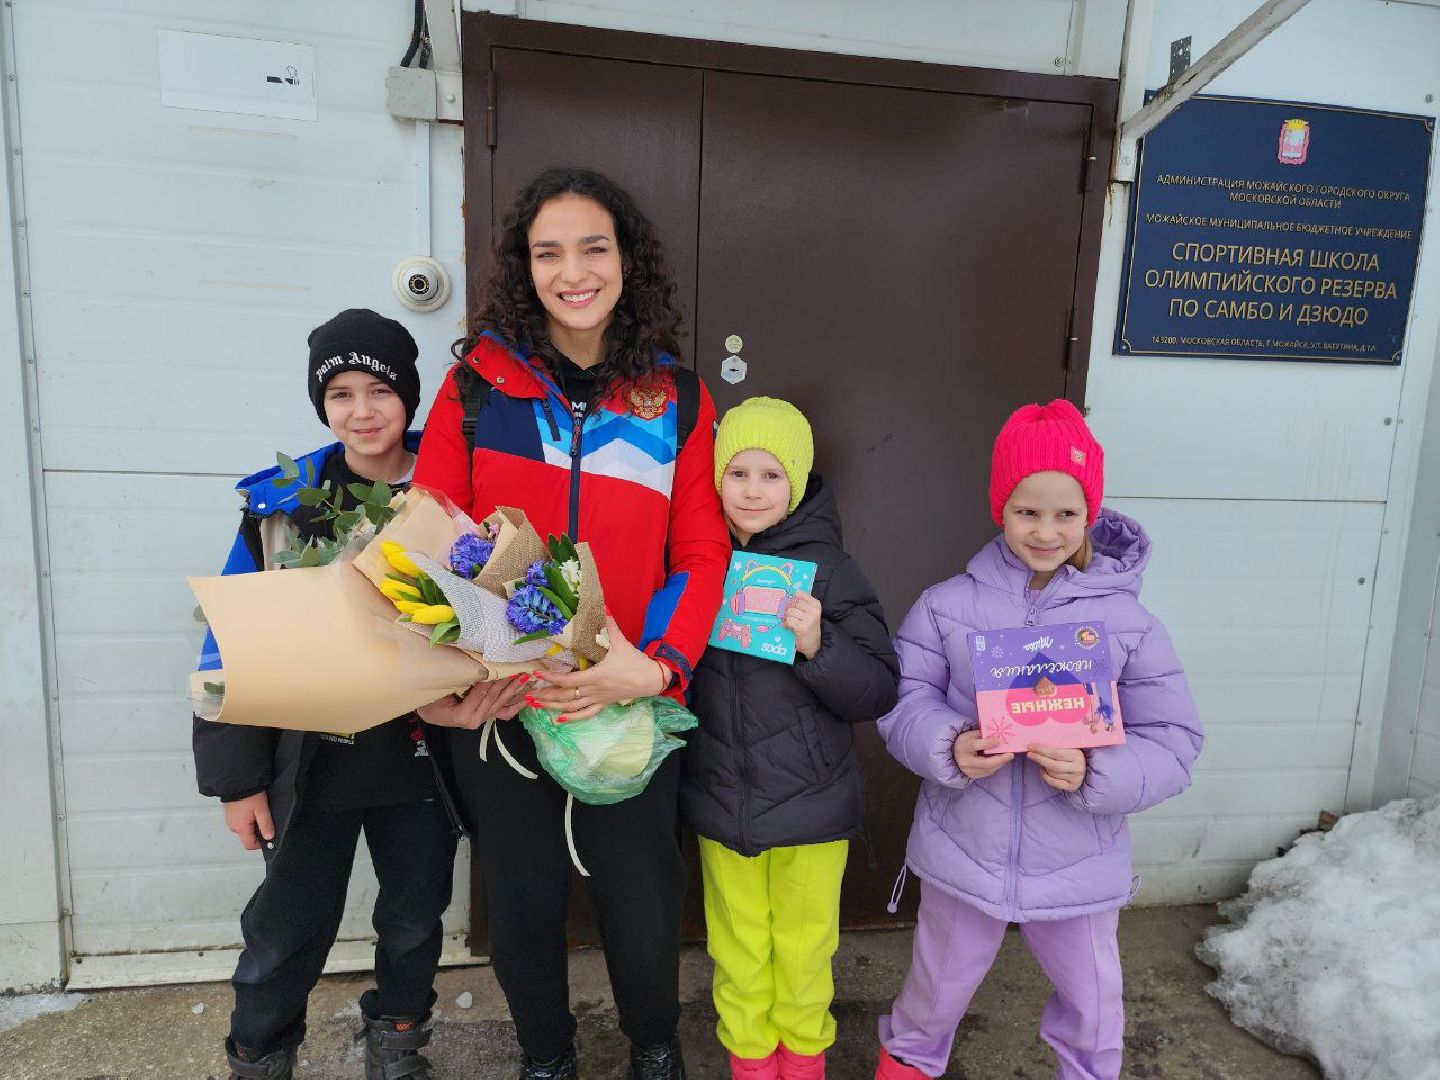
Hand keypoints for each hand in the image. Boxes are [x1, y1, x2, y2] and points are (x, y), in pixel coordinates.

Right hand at [224, 792, 273, 850]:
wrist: (237, 780)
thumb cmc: (249, 794)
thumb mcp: (261, 809)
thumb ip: (265, 824)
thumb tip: (269, 837)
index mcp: (240, 828)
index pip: (249, 845)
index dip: (260, 843)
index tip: (268, 835)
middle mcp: (233, 826)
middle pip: (247, 836)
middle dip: (258, 831)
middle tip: (265, 819)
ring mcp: (230, 819)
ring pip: (244, 828)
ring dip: (253, 823)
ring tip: (259, 811)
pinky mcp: (230, 813)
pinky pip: (240, 821)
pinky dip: (248, 818)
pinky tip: (252, 808)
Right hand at [417, 675, 527, 729]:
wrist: (427, 710)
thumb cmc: (429, 699)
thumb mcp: (440, 689)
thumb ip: (458, 681)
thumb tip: (476, 666)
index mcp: (463, 716)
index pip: (481, 693)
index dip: (492, 679)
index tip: (503, 665)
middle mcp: (475, 720)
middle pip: (494, 697)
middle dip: (507, 682)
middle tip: (520, 667)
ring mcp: (482, 719)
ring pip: (501, 703)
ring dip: (515, 689)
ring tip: (526, 676)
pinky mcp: (486, 716)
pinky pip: (504, 712)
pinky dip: (516, 705)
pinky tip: (528, 697)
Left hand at [527, 616, 669, 720]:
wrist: (651, 679)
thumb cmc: (634, 662)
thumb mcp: (621, 643)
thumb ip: (609, 626)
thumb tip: (602, 605)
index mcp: (595, 676)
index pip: (567, 679)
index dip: (550, 677)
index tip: (536, 673)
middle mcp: (593, 690)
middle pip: (565, 695)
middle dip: (545, 695)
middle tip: (528, 694)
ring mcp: (598, 699)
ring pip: (572, 706)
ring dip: (552, 707)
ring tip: (536, 706)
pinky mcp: (603, 704)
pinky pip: (586, 714)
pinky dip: (572, 717)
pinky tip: (559, 719)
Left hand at [783, 590, 822, 659]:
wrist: (813, 644)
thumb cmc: (808, 627)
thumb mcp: (808, 613)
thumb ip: (800, 604)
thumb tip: (785, 597)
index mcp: (816, 605)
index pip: (799, 593)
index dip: (792, 598)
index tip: (791, 604)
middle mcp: (814, 611)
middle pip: (794, 602)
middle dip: (788, 608)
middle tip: (788, 615)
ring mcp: (809, 619)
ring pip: (790, 611)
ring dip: (786, 617)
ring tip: (789, 622)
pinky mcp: (802, 628)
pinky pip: (788, 620)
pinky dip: (786, 624)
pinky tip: (788, 627)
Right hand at [952, 730, 1013, 779]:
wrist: (953, 755)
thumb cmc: (965, 742)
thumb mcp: (970, 735)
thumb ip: (982, 735)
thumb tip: (998, 736)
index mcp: (963, 747)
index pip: (976, 746)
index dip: (989, 743)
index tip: (1001, 741)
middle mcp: (965, 761)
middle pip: (984, 763)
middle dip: (999, 759)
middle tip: (1010, 754)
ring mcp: (968, 770)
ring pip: (988, 770)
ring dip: (1000, 763)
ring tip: (1008, 757)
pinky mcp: (972, 776)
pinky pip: (987, 773)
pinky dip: (995, 767)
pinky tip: (1000, 761)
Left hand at [1027, 746, 1087, 791]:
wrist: (1086, 769)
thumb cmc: (1072, 756)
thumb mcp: (1069, 748)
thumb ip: (1057, 745)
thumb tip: (1037, 743)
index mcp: (1077, 755)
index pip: (1055, 752)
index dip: (1041, 750)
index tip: (1031, 747)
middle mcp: (1078, 768)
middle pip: (1052, 764)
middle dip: (1039, 758)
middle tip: (1029, 754)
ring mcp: (1076, 779)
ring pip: (1052, 773)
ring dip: (1043, 767)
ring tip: (1040, 761)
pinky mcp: (1072, 787)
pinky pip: (1054, 782)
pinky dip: (1046, 777)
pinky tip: (1043, 771)